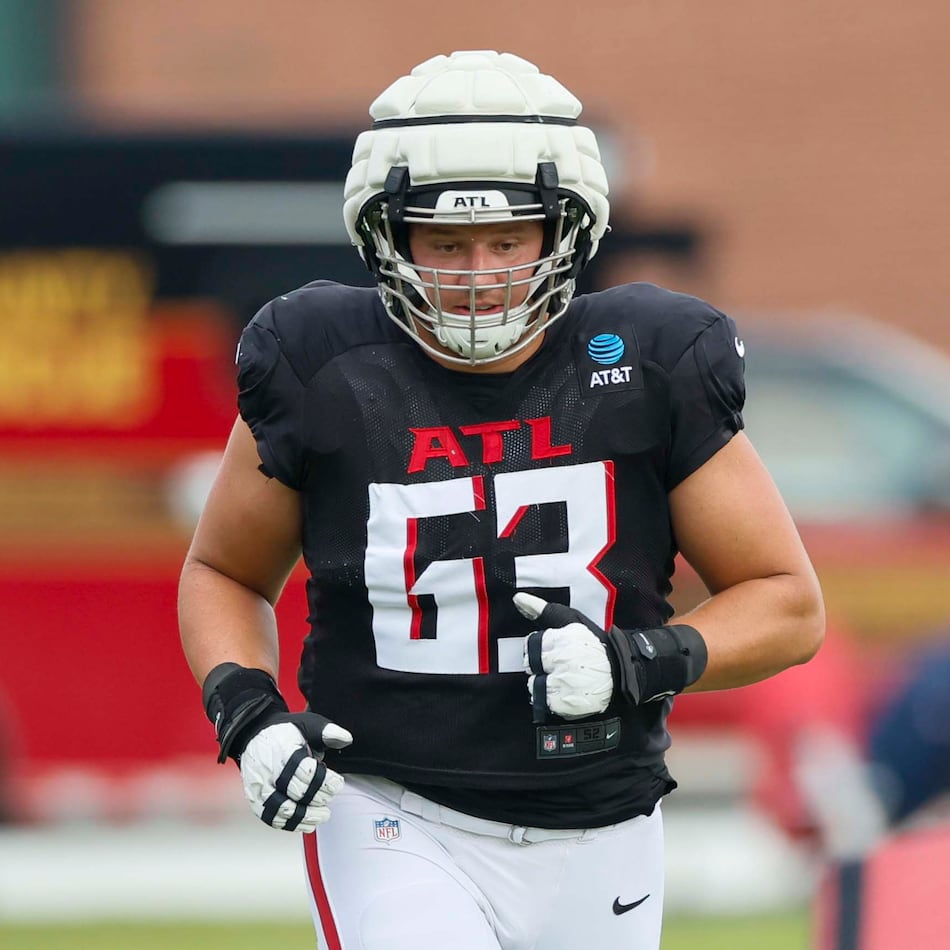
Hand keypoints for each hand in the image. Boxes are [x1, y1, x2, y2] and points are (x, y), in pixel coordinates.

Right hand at [202, 663, 352, 831]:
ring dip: (306, 816)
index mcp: (284, 750)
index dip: (325, 781)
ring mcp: (259, 786)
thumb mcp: (307, 724)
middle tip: (330, 795)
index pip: (306, 772)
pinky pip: (270, 818)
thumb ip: (327, 731)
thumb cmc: (284, 732)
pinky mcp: (255, 799)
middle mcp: (269, 770)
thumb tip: (346, 739)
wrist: (253, 735)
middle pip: (296, 792)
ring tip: (323, 815)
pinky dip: (290, 825)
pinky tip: (306, 824)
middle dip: (319, 797)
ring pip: (282, 809)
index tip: (337, 782)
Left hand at [513, 593, 708, 723]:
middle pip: (531, 666)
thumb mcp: (570, 620)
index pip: (532, 645)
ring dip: (543, 684)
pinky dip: (552, 700)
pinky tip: (565, 691)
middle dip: (541, 666)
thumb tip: (517, 599)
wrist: (621, 670)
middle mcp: (563, 661)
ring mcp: (566, 683)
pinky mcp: (569, 704)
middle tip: (558, 666)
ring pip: (535, 686)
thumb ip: (541, 610)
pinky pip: (546, 703)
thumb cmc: (593, 643)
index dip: (540, 649)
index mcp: (563, 639)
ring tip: (561, 679)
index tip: (552, 651)